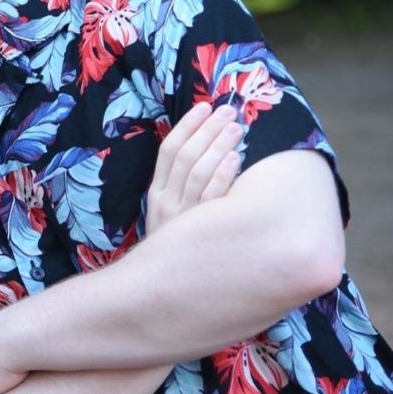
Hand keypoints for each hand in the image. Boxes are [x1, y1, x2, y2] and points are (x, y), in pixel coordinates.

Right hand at [146, 103, 241, 233]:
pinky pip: (213, 198)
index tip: (204, 107)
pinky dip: (223, 175)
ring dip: (218, 146)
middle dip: (207, 130)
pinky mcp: (201, 231)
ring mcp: (183, 216)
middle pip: (185, 156)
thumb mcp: (169, 213)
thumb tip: (206, 151)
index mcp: (156, 193)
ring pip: (198, 171)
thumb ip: (179, 186)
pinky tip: (236, 160)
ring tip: (236, 128)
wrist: (162, 286)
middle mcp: (166, 201)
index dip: (187, 125)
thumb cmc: (176, 245)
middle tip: (228, 111)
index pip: (168, 150)